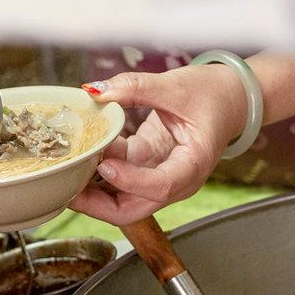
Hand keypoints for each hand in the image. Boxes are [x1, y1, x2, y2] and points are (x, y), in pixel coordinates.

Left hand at [69, 65, 247, 224]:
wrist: (230, 97)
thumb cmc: (213, 93)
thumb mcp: (176, 85)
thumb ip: (135, 87)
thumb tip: (96, 91)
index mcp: (193, 165)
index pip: (160, 186)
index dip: (129, 181)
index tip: (104, 165)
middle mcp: (176, 180)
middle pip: (132, 208)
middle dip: (96, 204)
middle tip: (66, 185)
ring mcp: (159, 175)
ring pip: (119, 197)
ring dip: (91, 187)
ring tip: (64, 169)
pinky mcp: (146, 165)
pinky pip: (117, 174)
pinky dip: (97, 165)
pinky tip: (79, 152)